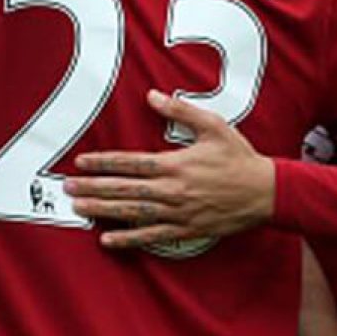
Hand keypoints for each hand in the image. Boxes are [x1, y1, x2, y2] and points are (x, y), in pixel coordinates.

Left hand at [64, 90, 275, 248]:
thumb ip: (180, 111)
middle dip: (94, 188)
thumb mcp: (213, 126)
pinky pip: (152, 236)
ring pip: (133, 213)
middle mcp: (172, 190)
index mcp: (175, 164)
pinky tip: (107, 240)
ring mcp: (178, 213)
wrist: (269, 193)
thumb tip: (152, 95)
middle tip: (67, 188)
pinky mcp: (186, 230)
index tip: (80, 163)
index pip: (130, 163)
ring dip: (104, 211)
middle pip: (124, 189)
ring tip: (79, 208)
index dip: (103, 162)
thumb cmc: (239, 158)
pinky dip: (129, 239)